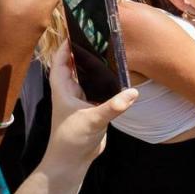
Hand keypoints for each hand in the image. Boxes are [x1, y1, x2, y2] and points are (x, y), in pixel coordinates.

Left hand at [45, 42, 137, 167]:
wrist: (71, 162)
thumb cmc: (71, 138)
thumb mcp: (92, 120)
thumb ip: (113, 106)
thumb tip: (134, 92)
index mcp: (64, 90)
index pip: (61, 62)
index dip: (66, 47)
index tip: (76, 32)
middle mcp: (72, 92)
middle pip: (75, 66)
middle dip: (84, 53)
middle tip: (99, 37)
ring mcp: (82, 101)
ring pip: (88, 78)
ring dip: (96, 67)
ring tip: (111, 52)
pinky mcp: (93, 109)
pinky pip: (99, 90)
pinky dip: (107, 82)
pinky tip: (120, 77)